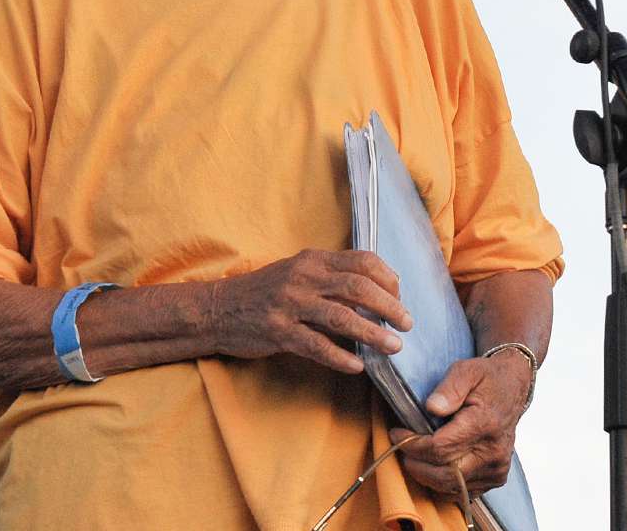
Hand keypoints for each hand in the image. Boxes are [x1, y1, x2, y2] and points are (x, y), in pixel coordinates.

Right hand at [206, 250, 412, 373]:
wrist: (219, 308)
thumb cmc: (266, 291)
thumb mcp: (299, 273)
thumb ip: (332, 278)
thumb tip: (376, 292)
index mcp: (313, 260)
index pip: (362, 260)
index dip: (388, 278)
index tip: (400, 296)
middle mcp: (304, 277)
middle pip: (358, 287)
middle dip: (389, 306)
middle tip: (407, 324)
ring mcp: (290, 304)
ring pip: (341, 317)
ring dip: (372, 333)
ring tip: (393, 346)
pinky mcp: (278, 332)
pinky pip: (316, 345)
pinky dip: (340, 357)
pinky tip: (357, 366)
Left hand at [390, 350, 532, 494]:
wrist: (513, 390)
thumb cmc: (486, 379)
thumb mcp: (466, 370)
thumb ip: (449, 388)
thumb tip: (432, 407)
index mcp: (485, 424)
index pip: (441, 448)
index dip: (413, 445)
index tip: (397, 434)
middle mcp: (493, 451)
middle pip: (445, 474)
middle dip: (416, 464)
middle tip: (401, 448)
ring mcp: (496, 468)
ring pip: (452, 487)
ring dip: (426, 476)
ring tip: (414, 457)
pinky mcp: (496, 478)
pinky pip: (462, 492)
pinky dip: (443, 484)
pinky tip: (433, 466)